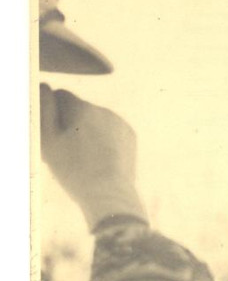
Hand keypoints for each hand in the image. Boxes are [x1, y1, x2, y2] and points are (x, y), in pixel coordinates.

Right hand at [39, 84, 146, 229]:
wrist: (109, 193)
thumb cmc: (73, 169)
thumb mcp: (47, 140)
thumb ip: (44, 108)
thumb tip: (45, 86)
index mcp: (81, 107)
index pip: (60, 95)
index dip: (54, 115)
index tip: (55, 135)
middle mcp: (103, 110)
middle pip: (79, 108)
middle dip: (72, 122)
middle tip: (69, 151)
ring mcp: (120, 122)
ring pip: (96, 120)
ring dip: (89, 131)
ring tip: (86, 158)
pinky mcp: (130, 136)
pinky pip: (112, 131)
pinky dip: (105, 140)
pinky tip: (101, 159)